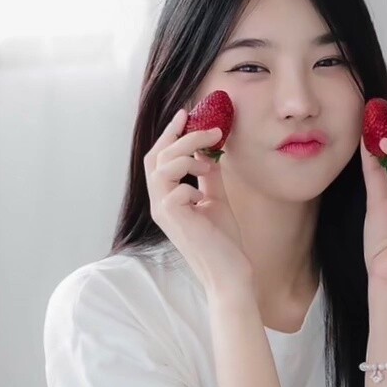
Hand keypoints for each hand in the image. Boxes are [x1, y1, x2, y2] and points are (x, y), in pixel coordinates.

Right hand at [144, 109, 252, 294]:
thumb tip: (210, 153)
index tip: (186, 114)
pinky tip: (204, 196)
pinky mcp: (172, 219)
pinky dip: (192, 184)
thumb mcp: (217, 200)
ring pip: (162, 166)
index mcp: (166, 198)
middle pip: (157, 156)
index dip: (170, 134)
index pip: (159, 158)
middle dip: (181, 136)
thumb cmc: (223, 243)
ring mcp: (163, 211)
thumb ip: (209, 177)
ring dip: (188, 155)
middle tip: (208, 128)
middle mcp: (159, 203)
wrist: (230, 272)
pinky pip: (176, 188)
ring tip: (209, 162)